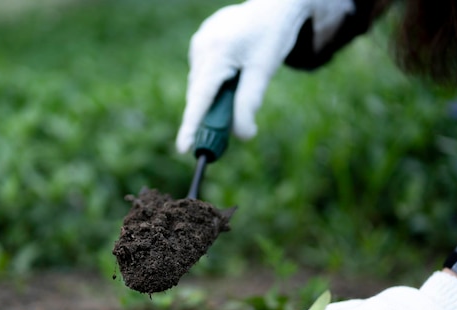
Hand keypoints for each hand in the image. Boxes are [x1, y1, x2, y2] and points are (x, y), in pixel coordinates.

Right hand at [176, 0, 355, 152]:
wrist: (273, 5)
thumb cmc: (272, 35)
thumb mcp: (265, 69)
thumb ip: (250, 102)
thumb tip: (243, 135)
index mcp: (218, 53)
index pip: (201, 98)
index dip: (191, 125)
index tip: (183, 149)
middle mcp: (202, 47)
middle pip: (200, 94)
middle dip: (211, 114)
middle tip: (226, 131)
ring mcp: (198, 43)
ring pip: (201, 85)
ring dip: (215, 96)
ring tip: (241, 77)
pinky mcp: (200, 42)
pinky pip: (203, 73)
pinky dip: (214, 83)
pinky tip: (233, 68)